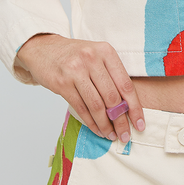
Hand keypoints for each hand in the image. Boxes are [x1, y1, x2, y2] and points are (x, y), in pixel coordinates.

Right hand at [16, 33, 144, 142]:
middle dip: (121, 121)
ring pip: (96, 105)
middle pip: (112, 97)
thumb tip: (128, 108)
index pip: (125, 84)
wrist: (43, 49)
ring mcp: (75, 71)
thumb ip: (112, 76)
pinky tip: (97, 130)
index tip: (140, 124)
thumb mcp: (97, 56)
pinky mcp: (62, 83)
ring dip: (105, 125)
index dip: (135, 107)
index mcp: (106, 52)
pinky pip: (81, 108)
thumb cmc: (75, 56)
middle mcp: (92, 59)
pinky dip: (91, 122)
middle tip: (125, 135)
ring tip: (111, 135)